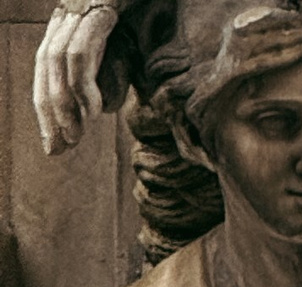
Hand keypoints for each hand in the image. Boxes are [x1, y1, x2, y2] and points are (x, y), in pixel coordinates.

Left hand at [33, 3, 113, 155]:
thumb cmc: (143, 11)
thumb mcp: (123, 47)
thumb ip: (110, 72)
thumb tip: (102, 106)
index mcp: (66, 26)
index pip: (45, 70)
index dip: (46, 108)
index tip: (54, 144)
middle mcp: (65, 18)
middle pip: (45, 67)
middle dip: (50, 112)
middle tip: (61, 146)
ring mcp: (77, 12)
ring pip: (57, 63)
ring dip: (66, 105)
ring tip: (77, 135)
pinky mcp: (94, 12)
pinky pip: (80, 54)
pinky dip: (84, 86)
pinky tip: (95, 111)